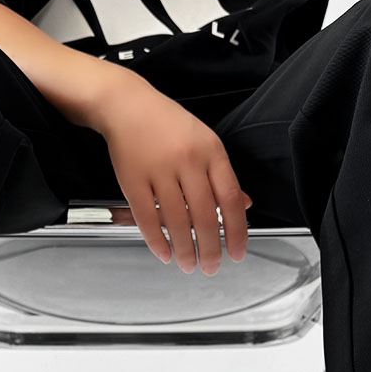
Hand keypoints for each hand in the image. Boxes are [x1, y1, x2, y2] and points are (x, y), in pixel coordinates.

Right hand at [91, 73, 252, 274]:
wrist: (127, 105)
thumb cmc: (167, 124)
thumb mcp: (204, 141)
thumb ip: (222, 175)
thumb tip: (243, 205)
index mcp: (211, 151)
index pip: (231, 199)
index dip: (237, 231)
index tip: (238, 251)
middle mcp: (188, 160)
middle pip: (206, 215)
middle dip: (211, 248)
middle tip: (212, 266)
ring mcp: (159, 171)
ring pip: (178, 221)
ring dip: (185, 250)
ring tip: (189, 264)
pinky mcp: (133, 180)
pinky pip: (148, 218)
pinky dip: (157, 241)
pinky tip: (164, 253)